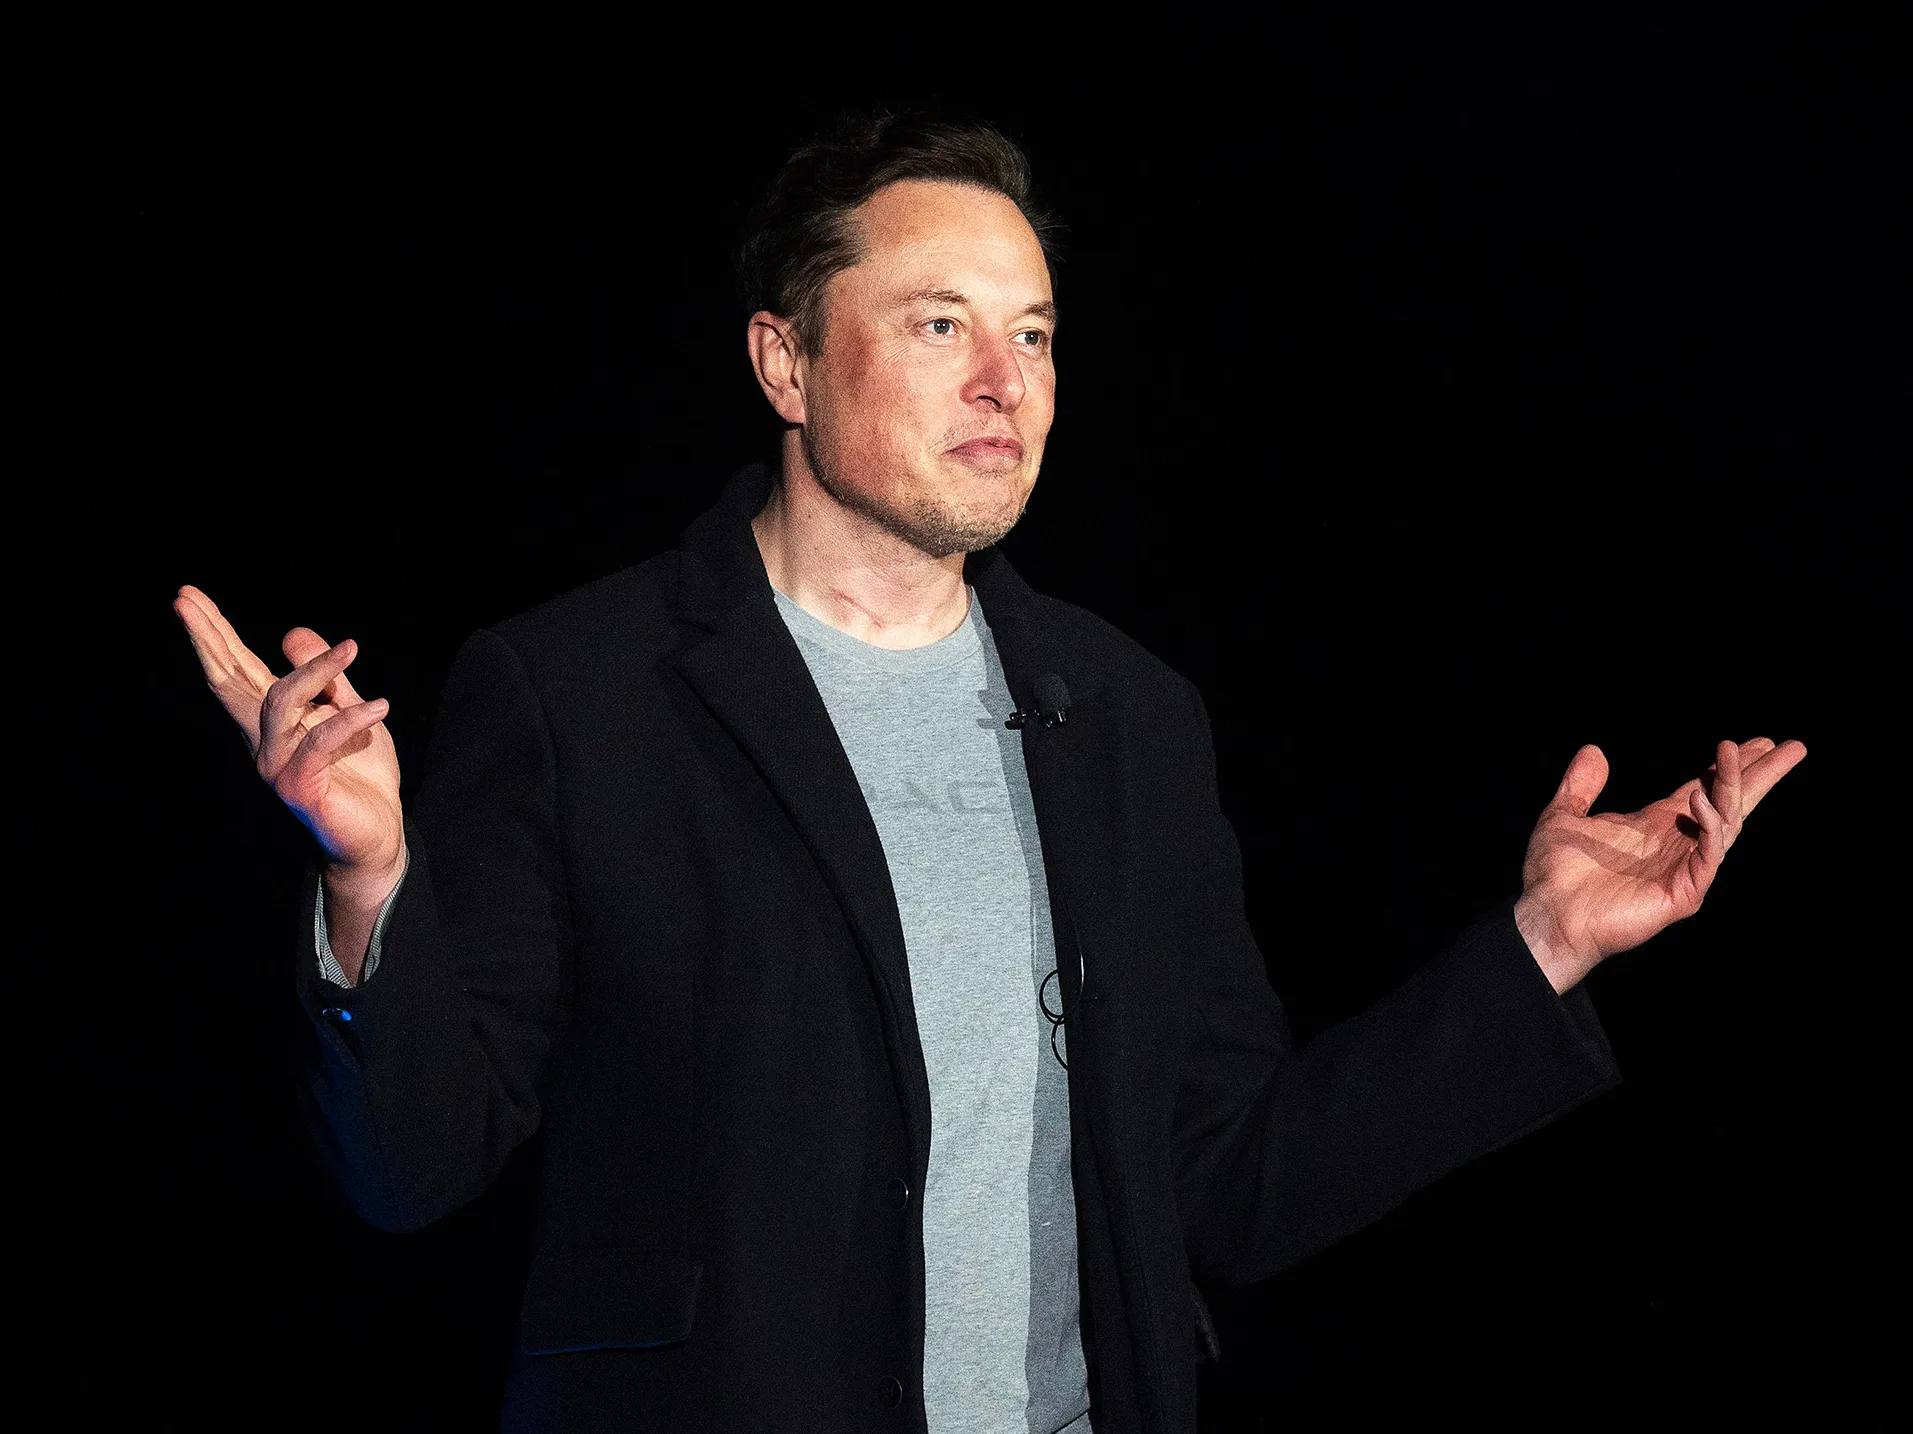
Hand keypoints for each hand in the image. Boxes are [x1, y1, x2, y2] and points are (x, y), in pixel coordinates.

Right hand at [174, 585, 405, 915]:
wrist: (376, 834)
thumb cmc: (360, 774)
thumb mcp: (346, 711)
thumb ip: (326, 678)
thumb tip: (292, 633)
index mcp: (272, 721)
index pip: (236, 670)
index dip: (213, 634)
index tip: (187, 597)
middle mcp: (264, 740)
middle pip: (228, 680)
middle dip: (208, 637)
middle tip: (182, 597)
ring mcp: (276, 764)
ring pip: (280, 701)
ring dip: (316, 669)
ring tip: (352, 648)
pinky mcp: (298, 786)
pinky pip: (319, 741)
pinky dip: (349, 719)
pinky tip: (379, 707)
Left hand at [1514, 738, 1807, 993]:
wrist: (1546, 916)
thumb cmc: (1554, 875)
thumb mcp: (1563, 817)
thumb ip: (1580, 786)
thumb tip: (1593, 750)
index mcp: (1656, 825)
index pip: (1705, 789)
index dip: (1729, 767)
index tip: (1758, 742)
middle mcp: (1677, 844)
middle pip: (1730, 802)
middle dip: (1760, 775)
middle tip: (1792, 747)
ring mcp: (1684, 869)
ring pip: (1724, 823)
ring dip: (1733, 786)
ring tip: (1734, 750)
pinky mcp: (1684, 893)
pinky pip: (1708, 854)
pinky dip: (1709, 825)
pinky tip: (1702, 797)